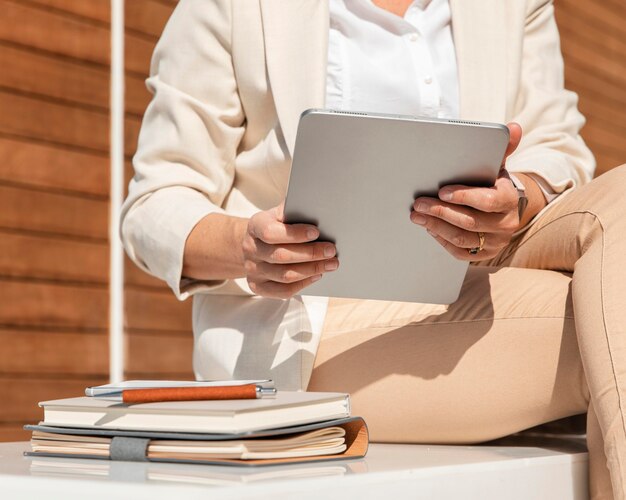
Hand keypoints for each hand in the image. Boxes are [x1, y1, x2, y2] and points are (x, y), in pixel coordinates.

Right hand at [242, 203, 338, 298]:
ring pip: (285, 276)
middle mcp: (250, 249)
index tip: (316, 232)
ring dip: (311, 270)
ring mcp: (252, 270)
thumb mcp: (281, 214)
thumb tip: (317, 207)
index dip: (295, 234)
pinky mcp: (258, 286)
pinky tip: (317, 275)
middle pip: (281, 256)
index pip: (271, 232)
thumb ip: (294, 210)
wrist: (257, 244)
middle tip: (331, 251)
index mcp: (255, 226)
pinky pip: (283, 291)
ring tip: (331, 264)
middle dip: (310, 254)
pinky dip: (303, 284)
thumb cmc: (276, 226)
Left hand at [410, 123, 522, 260]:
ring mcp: (495, 242)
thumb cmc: (493, 184)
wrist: (503, 210)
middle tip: (419, 204)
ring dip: (436, 226)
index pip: (487, 201)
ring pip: (461, 238)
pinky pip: (459, 252)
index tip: (442, 191)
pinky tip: (429, 227)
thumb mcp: (498, 165)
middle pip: (469, 222)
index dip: (464, 197)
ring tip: (417, 215)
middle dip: (440, 212)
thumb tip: (514, 127)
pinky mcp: (483, 254)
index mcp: (509, 200)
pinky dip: (441, 239)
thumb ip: (503, 147)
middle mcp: (505, 224)